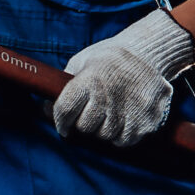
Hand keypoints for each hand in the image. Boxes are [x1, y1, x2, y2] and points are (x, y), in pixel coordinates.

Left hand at [53, 5, 194, 148]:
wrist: (149, 53)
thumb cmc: (109, 58)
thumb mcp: (82, 61)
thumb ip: (65, 85)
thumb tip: (46, 109)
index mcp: (89, 80)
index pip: (64, 110)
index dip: (59, 121)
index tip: (63, 126)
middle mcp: (108, 96)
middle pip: (84, 127)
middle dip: (82, 124)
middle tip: (89, 116)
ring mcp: (129, 110)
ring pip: (104, 136)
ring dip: (102, 130)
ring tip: (108, 114)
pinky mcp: (146, 121)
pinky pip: (123, 140)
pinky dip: (120, 135)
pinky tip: (122, 120)